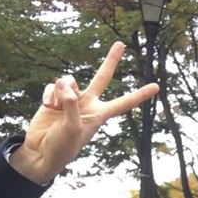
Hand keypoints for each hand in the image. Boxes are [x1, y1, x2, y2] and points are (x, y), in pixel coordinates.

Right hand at [9, 42, 159, 183]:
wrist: (41, 153)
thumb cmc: (62, 147)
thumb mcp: (72, 127)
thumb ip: (71, 103)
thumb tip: (63, 83)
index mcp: (99, 115)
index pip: (124, 103)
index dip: (139, 95)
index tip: (156, 87)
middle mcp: (87, 104)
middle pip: (102, 77)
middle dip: (111, 61)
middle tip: (121, 44)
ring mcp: (70, 100)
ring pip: (69, 80)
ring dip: (60, 90)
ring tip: (55, 106)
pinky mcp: (54, 98)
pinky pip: (53, 85)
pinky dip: (48, 94)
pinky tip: (46, 106)